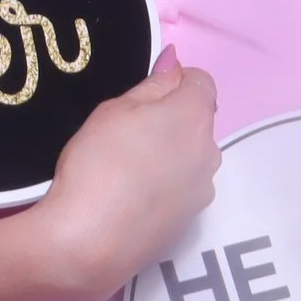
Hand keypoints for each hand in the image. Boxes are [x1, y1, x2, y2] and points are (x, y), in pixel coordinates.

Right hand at [4, 48, 219, 300]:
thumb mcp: (115, 110)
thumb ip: (152, 84)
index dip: (173, 81)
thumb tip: (175, 60)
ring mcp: (203, 190)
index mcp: (194, 117)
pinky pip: (183, 186)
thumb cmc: (97, 163)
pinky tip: (132, 196)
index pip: (201, 82)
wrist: (90, 240)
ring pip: (191, 156)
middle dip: (170, 119)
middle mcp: (210, 152)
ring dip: (170, 153)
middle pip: (197, 121)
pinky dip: (165, 184)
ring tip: (126, 168)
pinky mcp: (191, 221)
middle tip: (125, 131)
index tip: (142, 95)